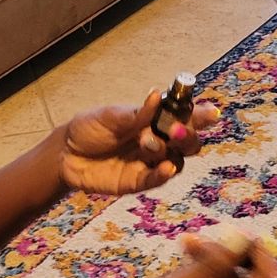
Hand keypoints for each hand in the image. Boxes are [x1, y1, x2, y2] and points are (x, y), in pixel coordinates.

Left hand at [60, 88, 219, 195]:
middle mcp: (157, 140)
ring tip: (152, 145)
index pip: (182, 116)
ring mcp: (150, 162)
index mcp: (153, 119)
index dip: (199, 115)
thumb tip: (156, 95)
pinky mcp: (139, 181)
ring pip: (177, 160)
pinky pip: (158, 179)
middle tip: (178, 130)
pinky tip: (166, 167)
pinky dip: (164, 173)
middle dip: (188, 135)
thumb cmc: (89, 128)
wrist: (65, 154)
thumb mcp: (108, 116)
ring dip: (172, 152)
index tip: (211, 112)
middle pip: (187, 140)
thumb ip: (134, 113)